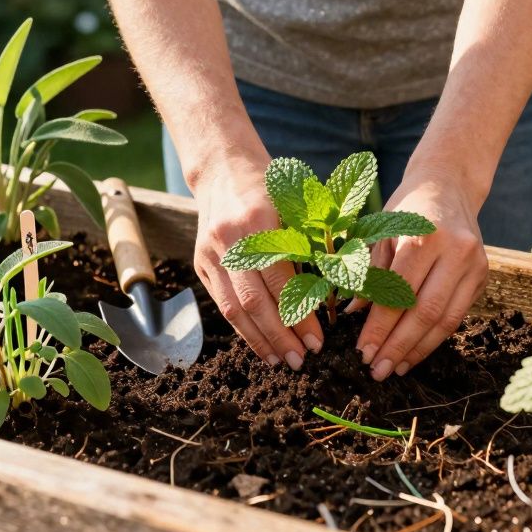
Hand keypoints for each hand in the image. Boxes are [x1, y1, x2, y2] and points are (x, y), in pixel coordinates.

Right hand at [192, 153, 323, 368]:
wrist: (223, 170)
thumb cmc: (271, 188)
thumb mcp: (296, 209)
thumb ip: (309, 249)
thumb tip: (330, 299)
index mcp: (258, 222)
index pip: (281, 282)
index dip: (299, 316)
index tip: (318, 340)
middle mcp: (229, 241)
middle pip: (253, 302)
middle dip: (280, 337)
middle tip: (302, 361)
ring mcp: (210, 254)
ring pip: (233, 309)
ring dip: (259, 340)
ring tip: (281, 362)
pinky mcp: (200, 264)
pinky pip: (222, 304)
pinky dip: (242, 328)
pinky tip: (260, 345)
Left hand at [354, 169, 487, 380]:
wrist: (448, 185)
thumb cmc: (406, 209)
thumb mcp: (380, 233)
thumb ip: (368, 274)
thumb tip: (353, 317)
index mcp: (424, 235)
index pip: (399, 292)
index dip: (380, 327)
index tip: (361, 352)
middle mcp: (456, 250)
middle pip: (425, 312)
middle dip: (398, 346)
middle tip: (376, 371)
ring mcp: (475, 265)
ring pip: (446, 320)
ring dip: (417, 350)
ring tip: (394, 369)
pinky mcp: (483, 277)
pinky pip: (457, 316)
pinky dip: (434, 339)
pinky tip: (413, 353)